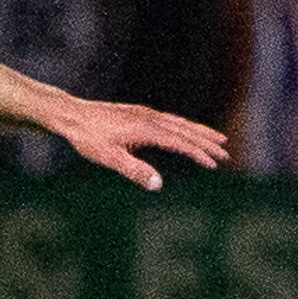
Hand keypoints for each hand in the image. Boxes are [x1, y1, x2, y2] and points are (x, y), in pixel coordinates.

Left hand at [53, 98, 230, 189]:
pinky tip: (187, 132)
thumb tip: (159, 185)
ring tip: (218, 140)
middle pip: (185, 130)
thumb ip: (134, 171)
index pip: (180, 142)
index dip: (198, 153)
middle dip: (206, 142)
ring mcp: (145, 114)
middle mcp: (149, 118)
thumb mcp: (109, 158)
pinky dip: (185, 127)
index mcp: (146, 129)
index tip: (214, 164)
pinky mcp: (139, 113)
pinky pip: (169, 120)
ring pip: (179, 123)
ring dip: (199, 132)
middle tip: (226, 153)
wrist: (71, 115)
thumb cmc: (88, 138)